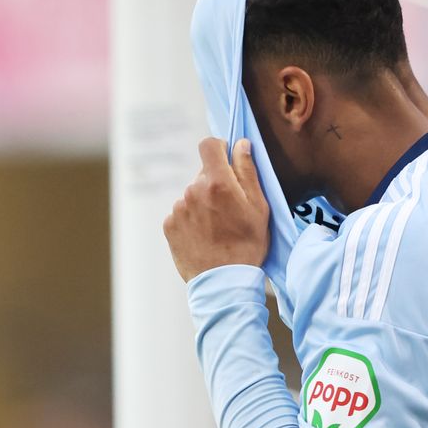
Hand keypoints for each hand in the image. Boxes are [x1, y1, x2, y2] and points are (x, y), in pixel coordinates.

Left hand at [163, 137, 269, 281]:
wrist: (223, 283)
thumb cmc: (247, 245)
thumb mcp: (258, 207)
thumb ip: (248, 171)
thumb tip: (242, 144)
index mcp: (217, 182)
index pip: (208, 145)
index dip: (218, 148)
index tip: (226, 159)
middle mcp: (193, 191)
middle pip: (203, 174)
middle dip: (215, 184)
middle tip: (229, 209)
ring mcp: (178, 208)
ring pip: (192, 195)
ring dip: (203, 204)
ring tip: (217, 229)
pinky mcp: (169, 225)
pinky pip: (181, 213)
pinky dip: (192, 220)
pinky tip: (204, 237)